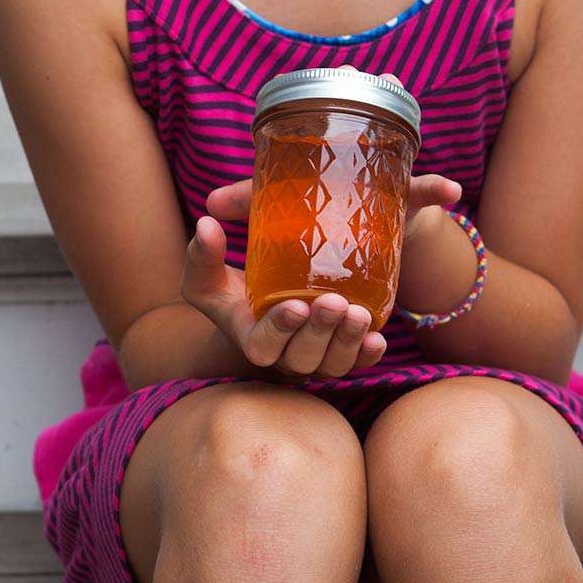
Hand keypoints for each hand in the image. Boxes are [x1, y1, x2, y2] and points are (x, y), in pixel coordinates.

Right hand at [180, 172, 460, 379]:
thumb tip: (207, 218)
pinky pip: (357, 362)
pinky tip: (377, 338)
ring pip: (332, 364)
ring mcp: (315, 355)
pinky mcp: (341, 351)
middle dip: (319, 333)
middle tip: (333, 302)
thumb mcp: (214, 266)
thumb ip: (206, 247)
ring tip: (360, 314)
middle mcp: (284, 351)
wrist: (278, 283)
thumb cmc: (242, 275)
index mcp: (251, 333)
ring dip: (347, 342)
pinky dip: (367, 354)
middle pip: (301, 357)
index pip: (261, 345)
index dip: (278, 332)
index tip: (295, 305)